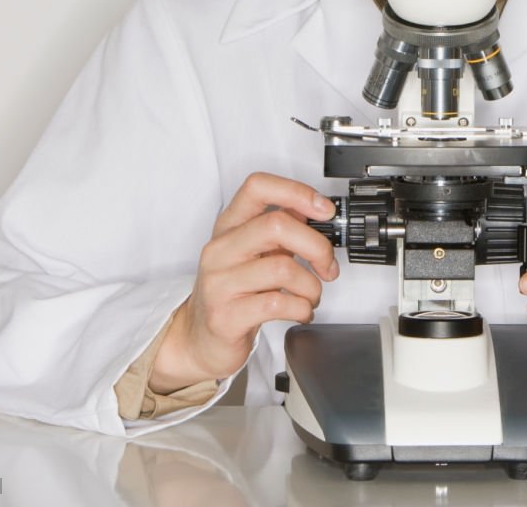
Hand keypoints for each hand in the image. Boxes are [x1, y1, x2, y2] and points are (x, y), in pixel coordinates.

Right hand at [150, 172, 338, 393]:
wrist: (199, 339)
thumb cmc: (233, 292)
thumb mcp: (252, 252)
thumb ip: (281, 230)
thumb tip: (318, 213)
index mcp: (229, 226)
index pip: (258, 187)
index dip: (297, 192)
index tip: (324, 210)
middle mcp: (220, 249)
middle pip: (277, 225)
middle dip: (317, 246)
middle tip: (327, 265)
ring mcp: (219, 283)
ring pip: (283, 268)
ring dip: (311, 285)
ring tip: (311, 295)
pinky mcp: (226, 316)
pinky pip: (277, 304)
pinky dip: (302, 308)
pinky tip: (301, 311)